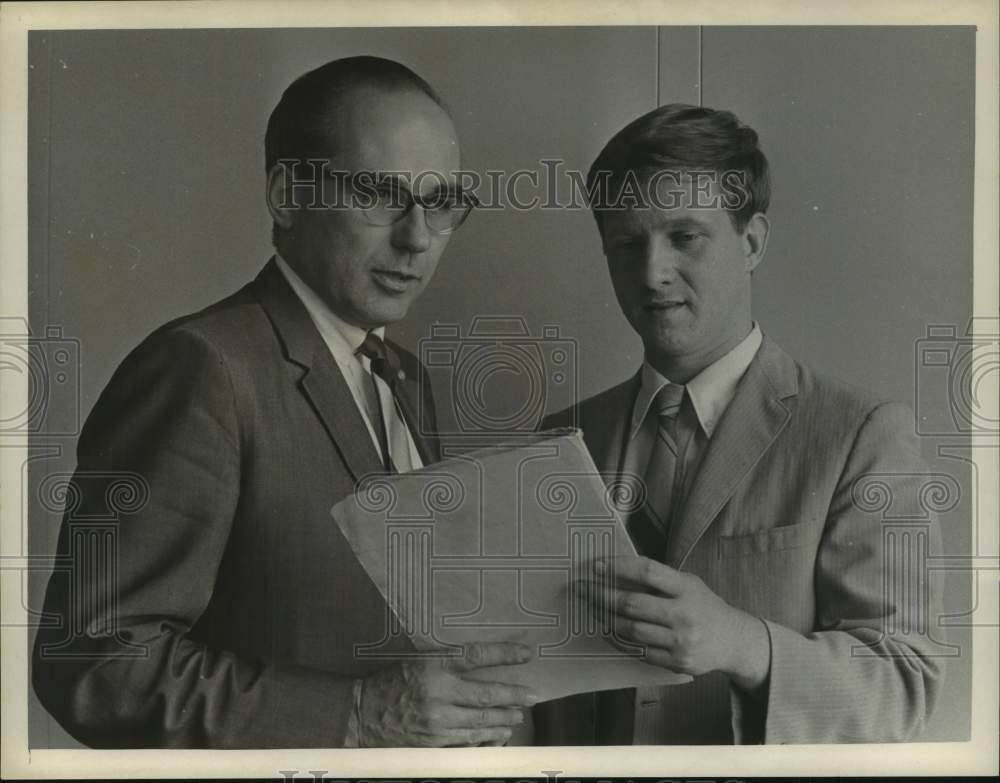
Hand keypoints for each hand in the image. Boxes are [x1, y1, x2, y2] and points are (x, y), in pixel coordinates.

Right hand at [357, 641, 537, 746]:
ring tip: (517, 717)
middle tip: (532, 696)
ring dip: (504, 719)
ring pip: (482, 722)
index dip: (505, 654)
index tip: (527, 654)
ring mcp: (438, 721)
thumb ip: (447, 662)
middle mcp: (439, 693)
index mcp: (433, 665)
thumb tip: (482, 663)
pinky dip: (486, 739)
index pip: (477, 656)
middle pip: (487, 694)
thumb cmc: (391, 682)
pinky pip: (469, 742)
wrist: (362, 714)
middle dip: (514, 696)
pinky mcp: (435, 743)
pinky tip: (497, 736)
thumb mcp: (417, 661)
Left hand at [580, 556, 769, 691]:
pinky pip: (639, 651)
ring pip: (631, 630)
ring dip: (605, 618)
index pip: (648, 572)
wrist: (734, 641)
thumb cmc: (704, 606)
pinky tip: (607, 630)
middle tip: (580, 588)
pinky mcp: (677, 662)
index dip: (619, 567)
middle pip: (633, 604)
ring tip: (589, 608)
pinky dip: (619, 640)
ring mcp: (681, 640)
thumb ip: (661, 579)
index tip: (595, 565)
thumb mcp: (689, 584)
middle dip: (600, 595)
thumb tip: (616, 569)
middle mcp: (684, 614)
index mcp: (686, 588)